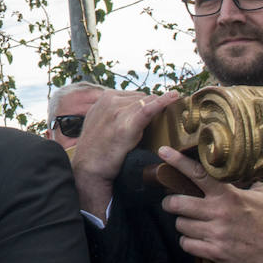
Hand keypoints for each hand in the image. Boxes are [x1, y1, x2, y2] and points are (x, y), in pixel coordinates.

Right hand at [71, 90, 180, 216]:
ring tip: (162, 123)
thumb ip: (113, 111)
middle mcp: (110, 100)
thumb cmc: (96, 148)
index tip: (156, 112)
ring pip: (148, 103)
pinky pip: (148, 109)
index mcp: (104, 98)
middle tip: (156, 124)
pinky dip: (163, 102)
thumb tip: (133, 109)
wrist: (87, 167)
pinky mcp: (126, 126)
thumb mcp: (99, 121)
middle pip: (143, 98)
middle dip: (150, 108)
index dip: (146, 104)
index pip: (134, 96)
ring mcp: (117, 112)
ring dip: (157, 111)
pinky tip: (175, 97)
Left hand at [157, 146, 262, 262]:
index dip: (178, 162)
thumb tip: (250, 162)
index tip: (163, 152)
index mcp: (229, 196)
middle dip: (170, 202)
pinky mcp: (214, 252)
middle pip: (177, 202)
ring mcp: (216, 234)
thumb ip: (252, 179)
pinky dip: (188, 242)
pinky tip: (196, 239)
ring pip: (180, 224)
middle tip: (172, 202)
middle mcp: (219, 213)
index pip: (198, 174)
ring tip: (191, 222)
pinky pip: (186, 244)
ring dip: (183, 223)